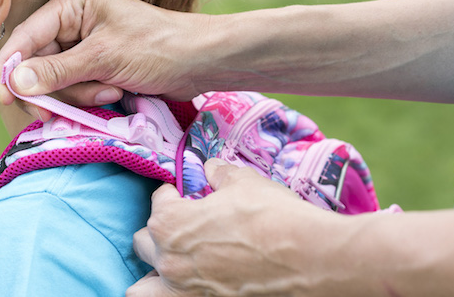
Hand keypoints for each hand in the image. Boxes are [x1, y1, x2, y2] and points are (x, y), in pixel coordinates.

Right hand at [0, 0, 206, 109]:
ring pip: (53, 81)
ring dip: (77, 95)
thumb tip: (14, 82)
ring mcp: (80, 44)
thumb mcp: (104, 58)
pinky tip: (112, 94)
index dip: (10, 68)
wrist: (199, 62)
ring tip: (108, 92)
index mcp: (70, 2)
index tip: (7, 98)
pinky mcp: (91, 65)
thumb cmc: (157, 48)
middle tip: (71, 106)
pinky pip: (71, 88)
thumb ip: (57, 71)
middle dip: (56, 88)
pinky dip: (86, 97)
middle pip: (36, 63)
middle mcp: (70, 20)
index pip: (26, 36)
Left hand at [128, 159, 330, 296]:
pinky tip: (193, 284)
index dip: (174, 194)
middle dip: (160, 231)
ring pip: (142, 288)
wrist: (311, 260)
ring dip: (153, 275)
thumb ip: (219, 174)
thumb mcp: (243, 183)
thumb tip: (212, 169)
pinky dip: (175, 293)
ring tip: (174, 265)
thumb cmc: (273, 217)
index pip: (158, 202)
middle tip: (186, 226)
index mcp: (169, 224)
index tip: (188, 193)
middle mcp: (168, 261)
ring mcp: (184, 291)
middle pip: (144, 243)